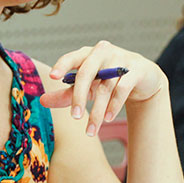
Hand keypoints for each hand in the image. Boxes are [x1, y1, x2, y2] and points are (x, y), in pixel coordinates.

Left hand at [44, 40, 166, 135]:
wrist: (141, 77)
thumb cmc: (107, 80)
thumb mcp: (87, 87)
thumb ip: (66, 94)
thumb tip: (42, 101)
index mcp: (87, 54)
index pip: (72, 57)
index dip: (62, 65)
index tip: (53, 76)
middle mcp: (103, 52)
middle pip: (87, 73)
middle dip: (79, 96)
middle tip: (74, 117)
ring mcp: (121, 59)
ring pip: (105, 86)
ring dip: (98, 110)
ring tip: (91, 130)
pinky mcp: (136, 70)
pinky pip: (122, 88)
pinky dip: (114, 105)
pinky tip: (108, 118)